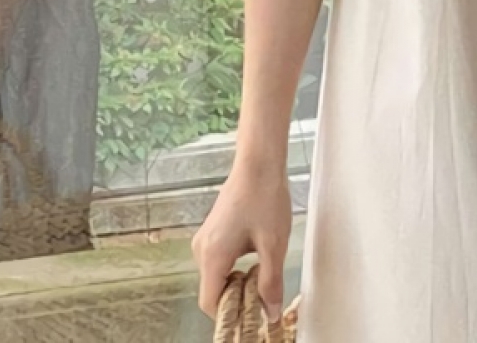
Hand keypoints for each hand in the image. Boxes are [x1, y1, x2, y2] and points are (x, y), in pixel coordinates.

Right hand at [191, 161, 291, 323]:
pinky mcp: (213, 229)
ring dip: (237, 280)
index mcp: (212, 256)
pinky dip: (234, 266)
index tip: (254, 313)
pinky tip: (256, 254)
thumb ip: (271, 282)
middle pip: (213, 290)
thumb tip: (270, 313)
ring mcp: (205, 238)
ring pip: (216, 275)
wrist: (259, 163)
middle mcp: (202, 249)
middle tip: (264, 293)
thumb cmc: (265, 198)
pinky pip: (218, 259)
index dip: (231, 314)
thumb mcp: (274, 244)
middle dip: (237, 298)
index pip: (211, 304)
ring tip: (264, 270)